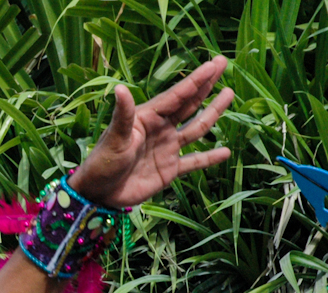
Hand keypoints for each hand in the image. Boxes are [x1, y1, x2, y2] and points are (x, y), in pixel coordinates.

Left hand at [69, 56, 233, 208]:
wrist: (99, 193)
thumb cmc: (102, 162)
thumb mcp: (114, 137)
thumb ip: (123, 114)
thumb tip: (120, 88)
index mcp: (147, 118)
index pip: (177, 95)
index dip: (196, 80)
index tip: (214, 63)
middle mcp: (160, 130)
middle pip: (189, 104)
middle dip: (206, 85)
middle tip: (223, 64)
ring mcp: (166, 149)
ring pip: (196, 128)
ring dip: (212, 112)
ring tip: (228, 94)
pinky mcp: (169, 170)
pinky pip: (194, 162)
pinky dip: (209, 158)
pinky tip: (225, 152)